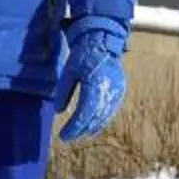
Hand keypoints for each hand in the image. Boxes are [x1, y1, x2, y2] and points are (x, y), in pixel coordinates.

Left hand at [54, 24, 127, 143]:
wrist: (103, 42)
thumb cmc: (83, 55)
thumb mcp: (69, 71)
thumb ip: (64, 92)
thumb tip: (58, 112)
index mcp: (95, 83)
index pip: (85, 112)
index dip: (74, 126)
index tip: (63, 136)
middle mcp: (108, 89)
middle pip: (95, 117)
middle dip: (81, 129)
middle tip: (68, 136)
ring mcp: (117, 91)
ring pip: (104, 116)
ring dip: (91, 127)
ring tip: (79, 134)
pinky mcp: (120, 91)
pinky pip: (110, 110)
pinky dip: (100, 120)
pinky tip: (91, 126)